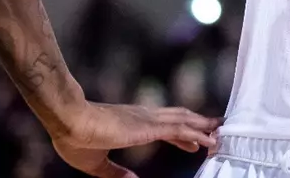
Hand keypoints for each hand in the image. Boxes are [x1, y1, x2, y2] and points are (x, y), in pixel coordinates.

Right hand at [49, 100, 219, 177]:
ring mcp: (147, 119)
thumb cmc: (76, 138)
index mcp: (131, 123)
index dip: (181, 133)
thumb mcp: (97, 163)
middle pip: (179, 118)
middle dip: (199, 125)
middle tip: (216, 131)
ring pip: (184, 121)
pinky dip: (197, 134)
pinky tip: (209, 140)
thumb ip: (115, 172)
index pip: (164, 125)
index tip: (194, 142)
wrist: (69, 120)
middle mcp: (143, 117)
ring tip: (220, 133)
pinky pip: (180, 129)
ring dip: (203, 127)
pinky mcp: (149, 126)